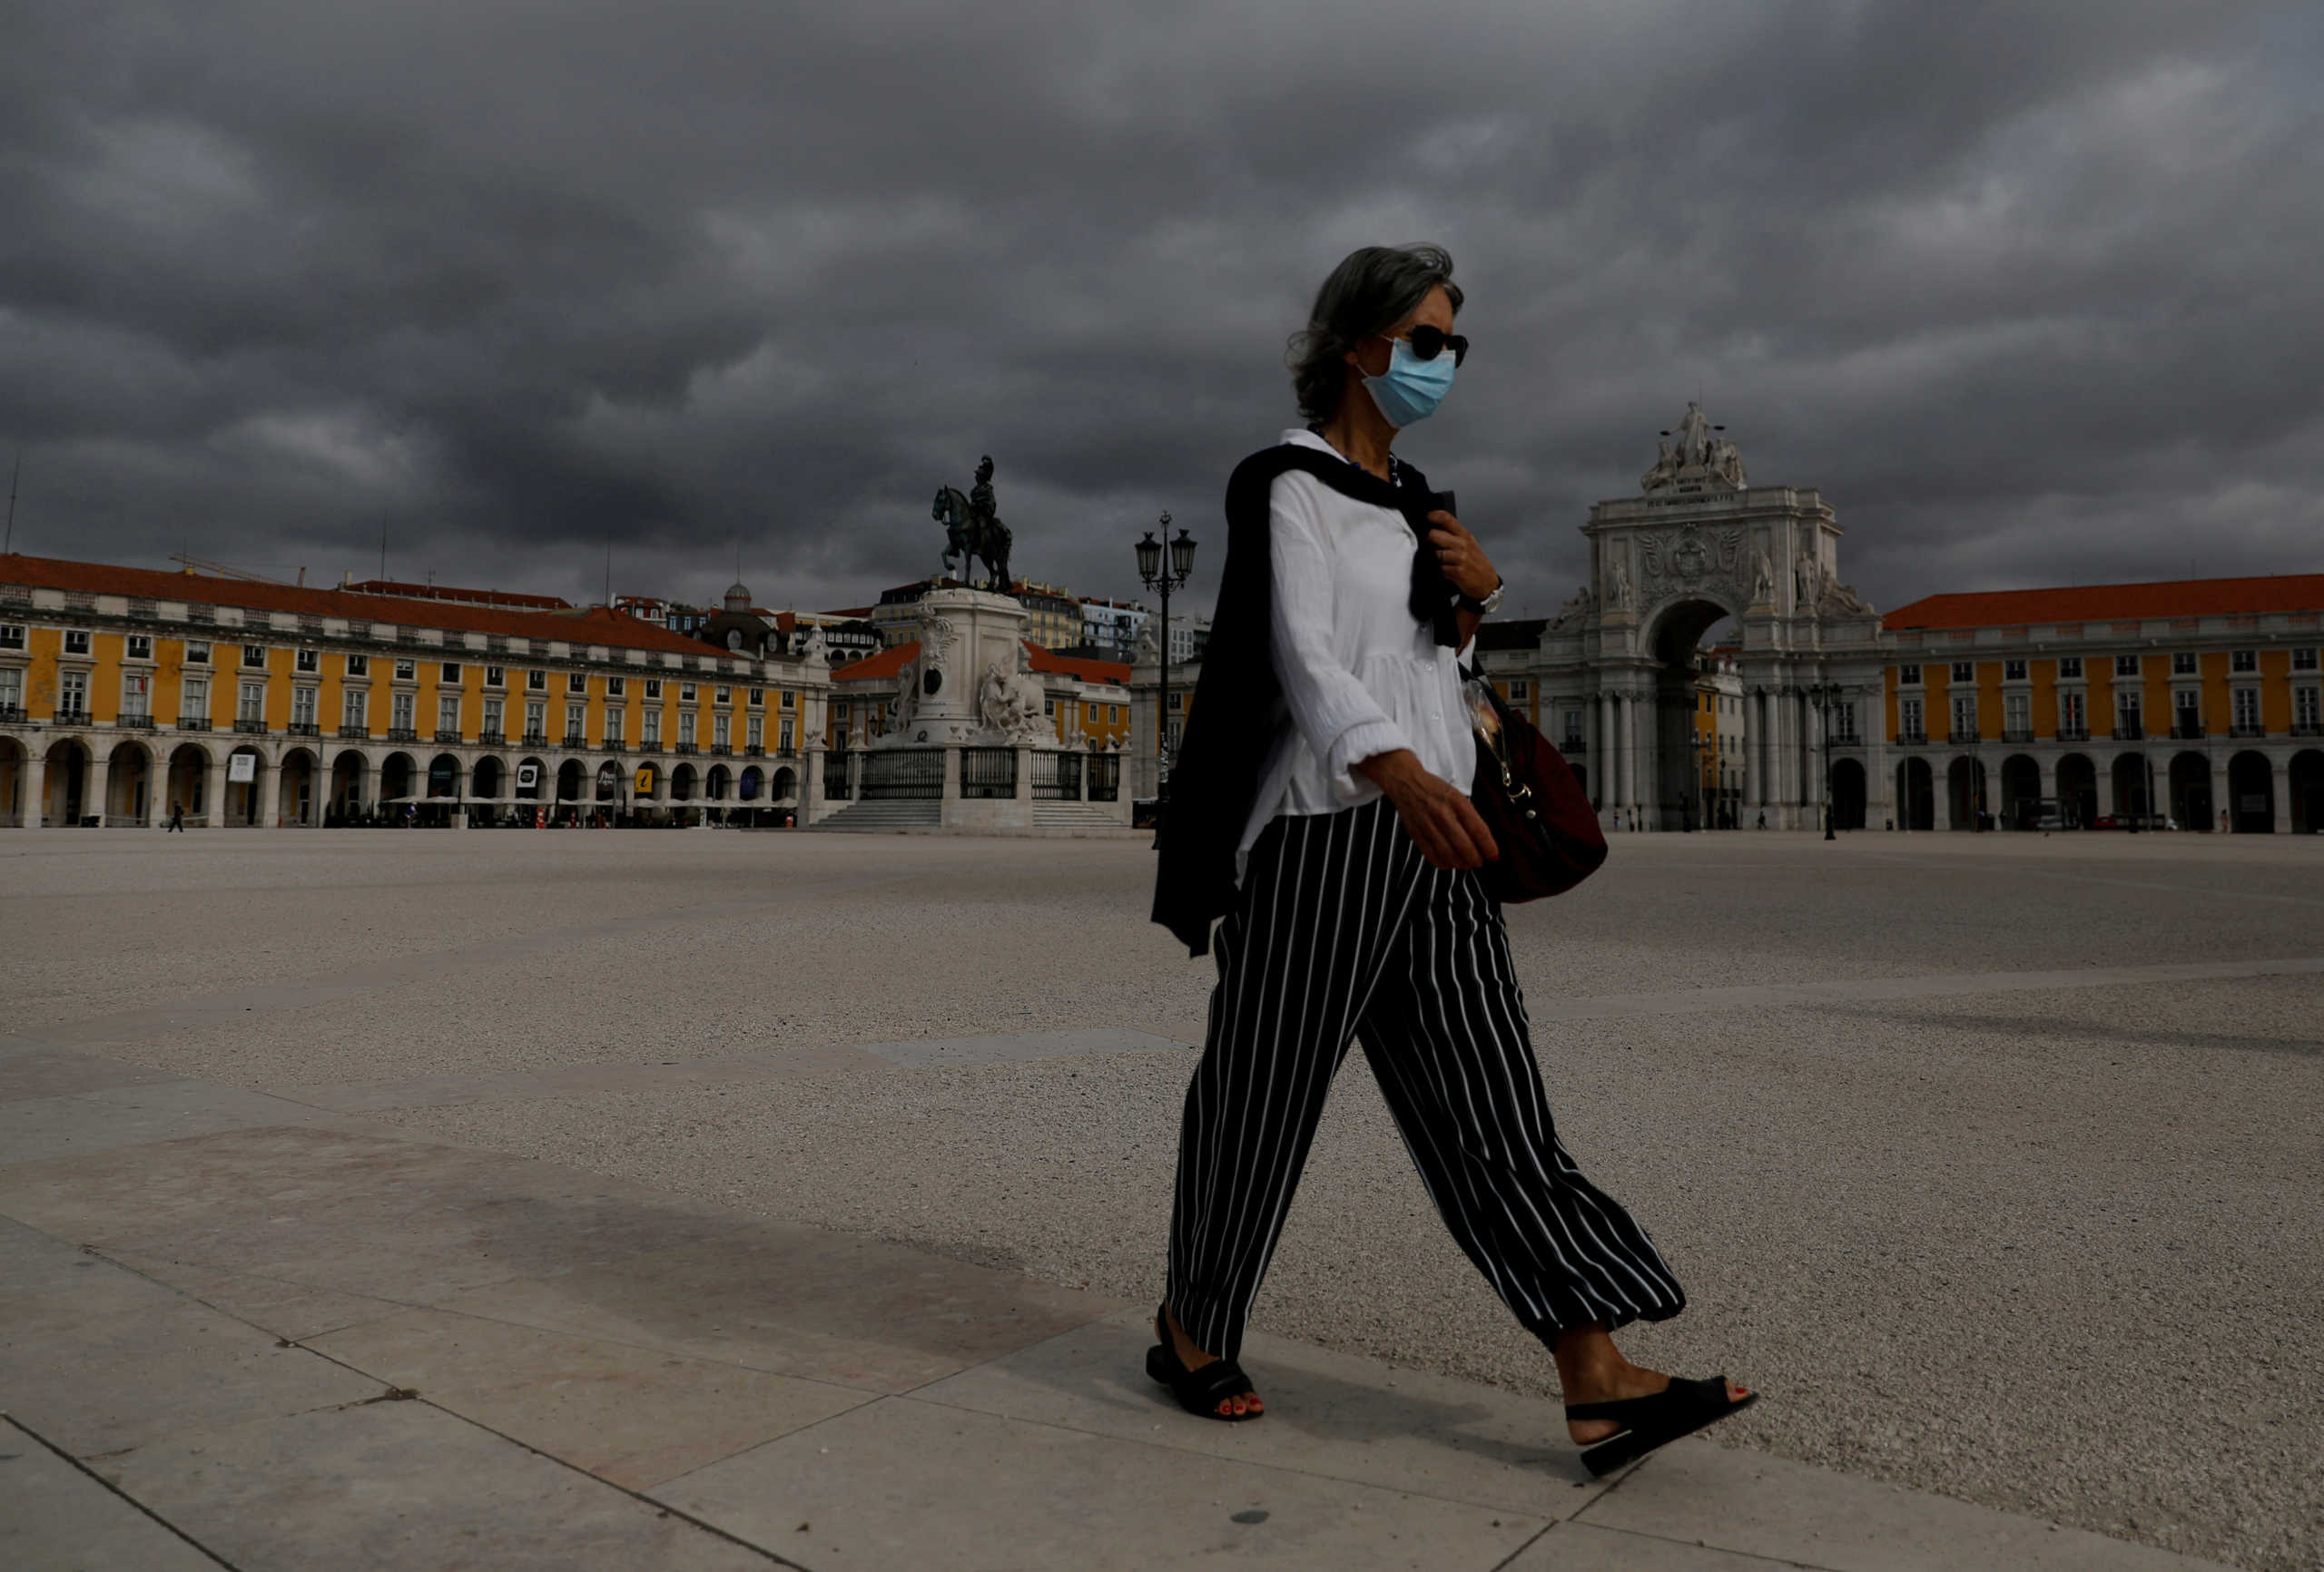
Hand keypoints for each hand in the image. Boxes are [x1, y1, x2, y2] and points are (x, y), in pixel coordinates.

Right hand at [1356, 748, 1499, 869]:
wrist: (1406, 783)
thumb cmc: (1435, 790)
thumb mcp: (1457, 795)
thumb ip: (1469, 816)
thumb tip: (1482, 841)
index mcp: (1457, 802)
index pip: (1479, 830)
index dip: (1489, 847)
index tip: (1493, 856)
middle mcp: (1443, 814)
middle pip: (1465, 846)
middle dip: (1476, 859)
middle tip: (1479, 862)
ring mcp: (1428, 825)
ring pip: (1449, 855)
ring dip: (1461, 864)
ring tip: (1466, 864)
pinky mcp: (1416, 834)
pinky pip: (1432, 856)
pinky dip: (1444, 864)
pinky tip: (1449, 862)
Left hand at [1426, 511, 1498, 601]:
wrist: (1487, 584)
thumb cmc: (1476, 564)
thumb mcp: (1470, 545)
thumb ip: (1454, 536)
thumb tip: (1434, 529)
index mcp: (1465, 535)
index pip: (1446, 519)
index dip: (1433, 516)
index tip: (1427, 517)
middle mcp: (1462, 544)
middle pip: (1434, 535)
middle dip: (1428, 541)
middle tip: (1430, 546)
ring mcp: (1460, 558)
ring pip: (1435, 553)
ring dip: (1436, 559)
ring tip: (1445, 563)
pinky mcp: (1457, 572)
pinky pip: (1440, 568)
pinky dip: (1441, 571)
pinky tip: (1449, 572)